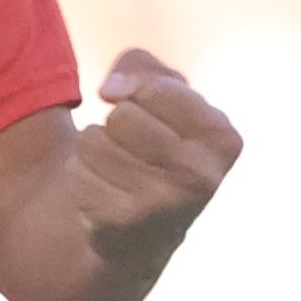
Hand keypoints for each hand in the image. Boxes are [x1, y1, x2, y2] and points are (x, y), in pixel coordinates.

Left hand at [69, 47, 239, 245]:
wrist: (145, 233)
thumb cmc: (158, 147)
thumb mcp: (165, 95)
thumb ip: (142, 67)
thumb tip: (110, 90)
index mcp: (223, 140)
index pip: (156, 89)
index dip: (139, 93)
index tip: (152, 116)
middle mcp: (200, 176)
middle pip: (122, 115)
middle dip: (118, 125)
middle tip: (136, 151)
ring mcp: (162, 204)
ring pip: (93, 139)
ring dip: (95, 148)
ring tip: (119, 170)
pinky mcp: (122, 222)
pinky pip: (76, 171)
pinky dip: (81, 174)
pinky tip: (105, 192)